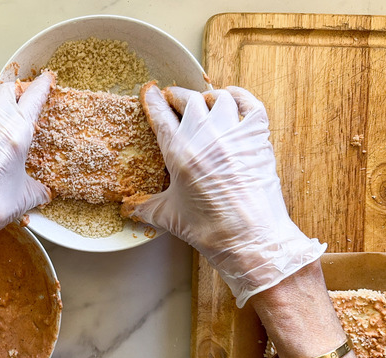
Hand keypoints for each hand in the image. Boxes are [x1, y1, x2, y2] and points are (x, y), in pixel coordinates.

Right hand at [126, 83, 325, 306]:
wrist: (251, 239)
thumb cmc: (209, 229)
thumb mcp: (169, 216)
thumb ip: (145, 207)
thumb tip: (127, 209)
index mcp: (179, 152)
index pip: (160, 116)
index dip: (152, 101)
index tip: (149, 92)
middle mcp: (205, 136)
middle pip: (188, 100)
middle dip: (177, 96)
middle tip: (172, 98)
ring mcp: (234, 134)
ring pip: (219, 98)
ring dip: (207, 97)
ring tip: (203, 104)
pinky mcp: (258, 138)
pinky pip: (250, 104)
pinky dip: (240, 96)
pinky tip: (233, 98)